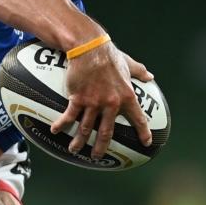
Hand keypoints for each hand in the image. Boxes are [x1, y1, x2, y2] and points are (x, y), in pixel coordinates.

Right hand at [50, 42, 150, 158]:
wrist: (89, 48)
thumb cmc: (108, 54)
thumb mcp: (127, 63)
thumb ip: (138, 71)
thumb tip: (150, 76)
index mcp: (127, 96)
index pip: (138, 118)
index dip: (143, 132)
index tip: (146, 143)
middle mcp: (111, 104)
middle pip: (107, 132)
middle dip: (102, 147)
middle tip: (98, 156)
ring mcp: (94, 103)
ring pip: (86, 128)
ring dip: (79, 141)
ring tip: (74, 150)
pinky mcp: (78, 98)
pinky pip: (69, 116)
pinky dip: (62, 124)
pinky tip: (55, 130)